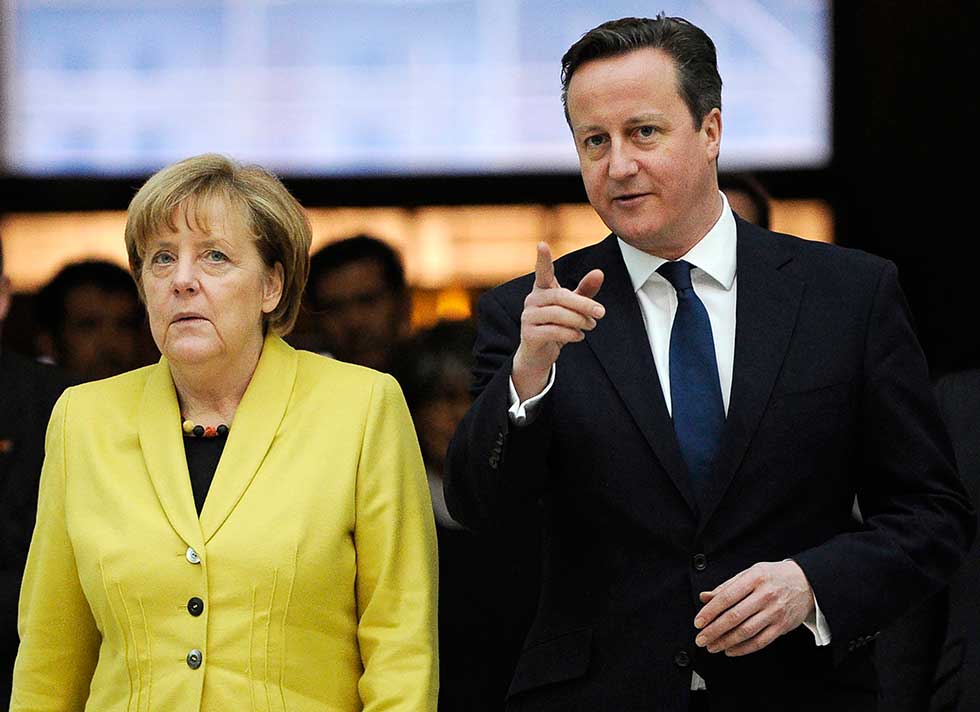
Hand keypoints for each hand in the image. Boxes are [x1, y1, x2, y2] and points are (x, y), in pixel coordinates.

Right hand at [512, 242, 604, 400]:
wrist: (539, 355)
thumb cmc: (556, 325)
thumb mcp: (573, 308)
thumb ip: (585, 291)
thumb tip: (599, 272)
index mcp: (542, 290)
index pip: (542, 272)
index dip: (542, 259)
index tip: (542, 244)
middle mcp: (532, 300)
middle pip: (560, 296)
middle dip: (584, 304)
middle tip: (601, 312)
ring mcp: (528, 317)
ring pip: (558, 314)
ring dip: (579, 320)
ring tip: (591, 325)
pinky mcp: (529, 334)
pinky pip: (554, 331)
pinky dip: (571, 333)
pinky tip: (579, 336)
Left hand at [693, 560, 814, 656]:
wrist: (807, 583)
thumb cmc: (774, 577)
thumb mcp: (750, 573)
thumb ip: (727, 586)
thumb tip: (705, 597)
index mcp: (754, 578)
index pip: (726, 597)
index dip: (710, 611)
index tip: (698, 622)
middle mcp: (765, 595)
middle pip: (734, 617)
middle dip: (714, 631)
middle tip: (701, 639)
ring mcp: (775, 612)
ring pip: (746, 631)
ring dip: (726, 642)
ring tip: (713, 646)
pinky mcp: (782, 626)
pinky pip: (760, 641)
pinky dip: (743, 649)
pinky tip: (731, 650)